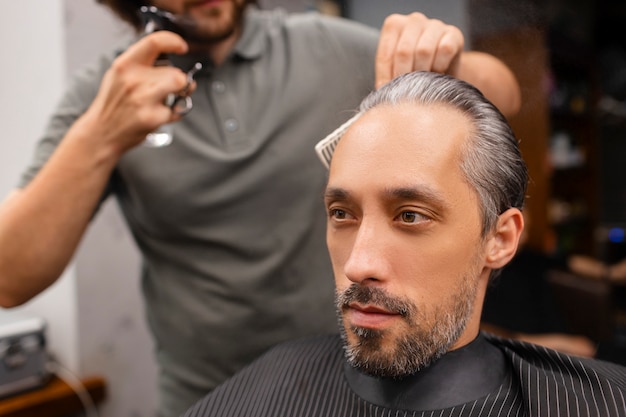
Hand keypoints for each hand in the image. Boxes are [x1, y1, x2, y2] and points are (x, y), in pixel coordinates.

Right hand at [76, 31, 191, 153]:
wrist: (101, 132)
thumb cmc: (113, 104)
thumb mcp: (119, 75)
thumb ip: (142, 65)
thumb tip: (171, 60)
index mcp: (125, 64)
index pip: (154, 42)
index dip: (173, 41)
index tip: (181, 47)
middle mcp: (133, 79)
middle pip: (174, 70)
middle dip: (179, 79)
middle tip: (173, 86)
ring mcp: (143, 98)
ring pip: (179, 84)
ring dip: (180, 92)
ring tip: (167, 98)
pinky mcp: (152, 117)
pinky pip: (176, 109)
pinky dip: (173, 113)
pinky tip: (159, 114)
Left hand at [375, 13, 463, 88]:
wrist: (443, 69)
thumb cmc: (414, 69)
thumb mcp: (396, 69)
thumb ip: (387, 74)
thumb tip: (382, 89)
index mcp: (394, 25)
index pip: (386, 54)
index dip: (386, 77)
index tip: (389, 91)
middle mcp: (414, 20)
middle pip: (404, 51)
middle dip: (404, 76)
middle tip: (407, 91)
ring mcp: (434, 25)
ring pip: (423, 51)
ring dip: (422, 73)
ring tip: (422, 82)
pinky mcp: (453, 33)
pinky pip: (444, 50)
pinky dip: (439, 66)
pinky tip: (438, 72)